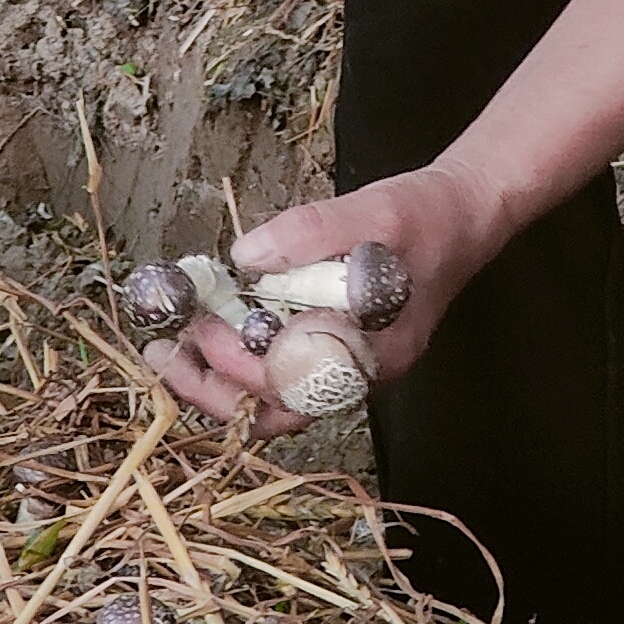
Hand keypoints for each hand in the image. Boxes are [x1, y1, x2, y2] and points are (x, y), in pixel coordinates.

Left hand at [146, 161, 514, 436]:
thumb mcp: (374, 211)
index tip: (202, 323)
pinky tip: (207, 333)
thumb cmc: (423, 217)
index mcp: (373, 355)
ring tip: (168, 352)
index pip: (290, 387)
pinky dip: (237, 363)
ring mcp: (345, 367)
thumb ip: (313, 232)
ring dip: (216, 383)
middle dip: (210, 388)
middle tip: (161, 351)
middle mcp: (356, 375)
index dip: (235, 364)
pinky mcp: (333, 349)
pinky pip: (278, 375)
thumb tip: (246, 257)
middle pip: (272, 412)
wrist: (461, 215)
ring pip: (270, 402)